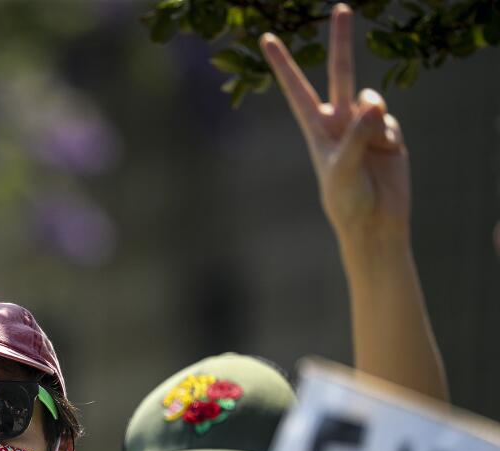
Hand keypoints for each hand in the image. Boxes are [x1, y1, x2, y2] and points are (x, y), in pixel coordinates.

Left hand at [261, 5, 409, 239]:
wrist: (375, 222)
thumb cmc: (347, 201)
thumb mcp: (342, 168)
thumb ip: (357, 133)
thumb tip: (375, 102)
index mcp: (316, 129)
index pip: (296, 89)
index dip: (282, 64)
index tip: (266, 38)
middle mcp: (338, 121)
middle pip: (339, 72)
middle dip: (342, 41)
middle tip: (341, 7)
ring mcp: (365, 124)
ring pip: (372, 99)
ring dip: (373, 118)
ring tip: (371, 148)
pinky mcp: (389, 132)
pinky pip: (391, 120)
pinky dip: (389, 134)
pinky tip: (386, 155)